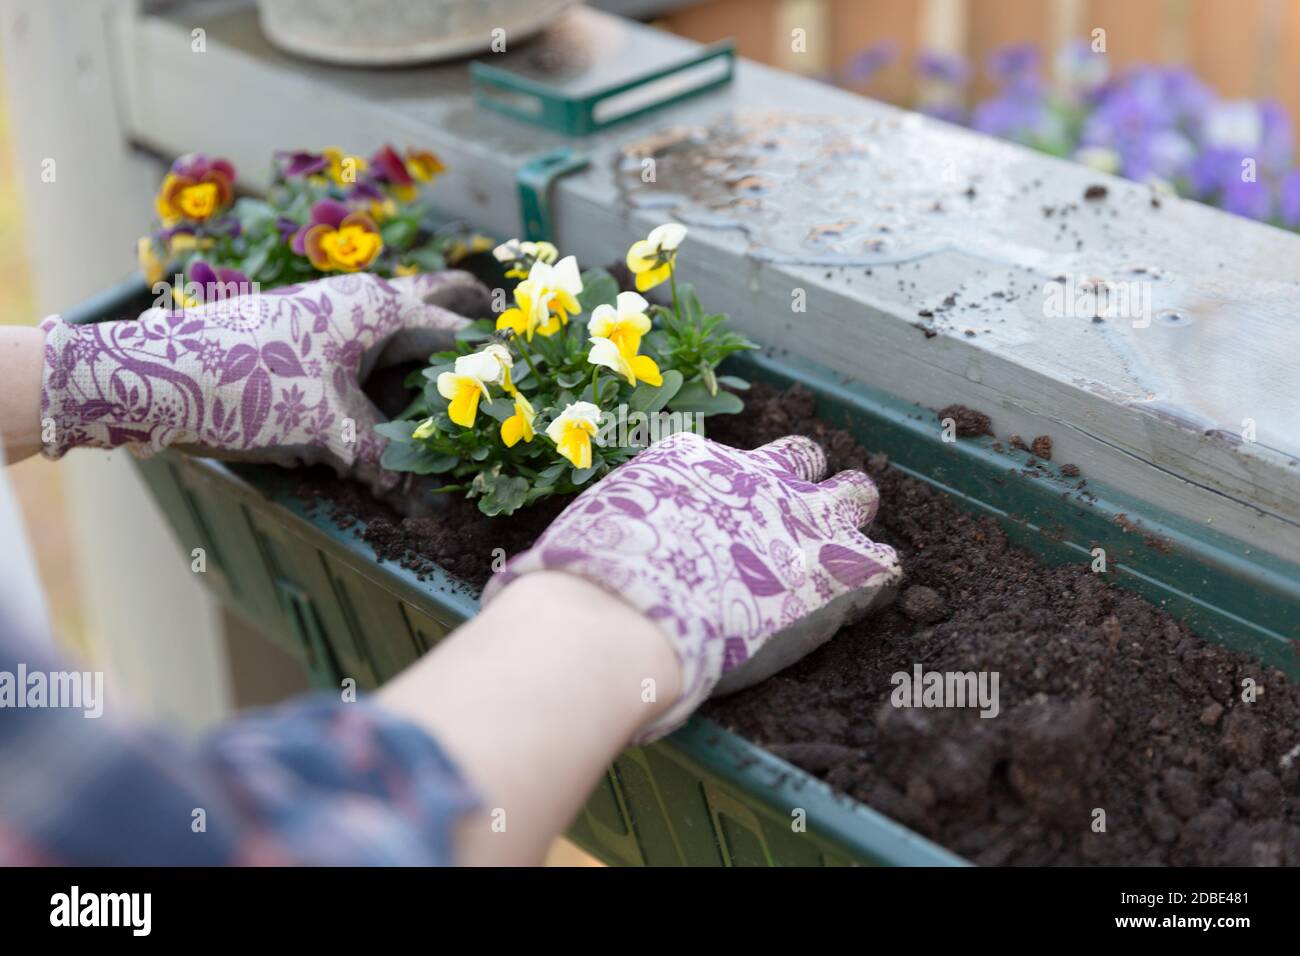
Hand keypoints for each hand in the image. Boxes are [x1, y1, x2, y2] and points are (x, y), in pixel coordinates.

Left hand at [40, 271, 488, 493]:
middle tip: (497, 327)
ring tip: (453, 368)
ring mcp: (328, 312)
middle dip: (465, 311)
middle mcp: (358, 300)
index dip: (489, 355)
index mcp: (378, 308)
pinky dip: (389, 355)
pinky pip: (365, 335)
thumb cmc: (251, 387)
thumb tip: (428, 508)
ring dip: (425, 336)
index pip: (454, 326)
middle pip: (430, 296)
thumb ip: (383, 459)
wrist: (156, 375)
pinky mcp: (303, 332)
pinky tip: (389, 385)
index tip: (521, 373)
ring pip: (395, 316)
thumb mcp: (328, 429)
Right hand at [481, 432, 901, 739]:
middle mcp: (752, 474)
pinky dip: (876, 582)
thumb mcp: (589, 534)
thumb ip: (606, 537)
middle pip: (804, 457)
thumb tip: (556, 569)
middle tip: (790, 530)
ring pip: (856, 496)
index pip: (736, 456)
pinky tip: (859, 603)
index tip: (731, 518)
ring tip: (839, 557)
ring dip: (849, 522)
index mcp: (691, 460)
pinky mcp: (833, 569)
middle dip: (804, 486)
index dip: (739, 488)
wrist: (623, 614)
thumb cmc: (587, 579)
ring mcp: (798, 516)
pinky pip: (884, 564)